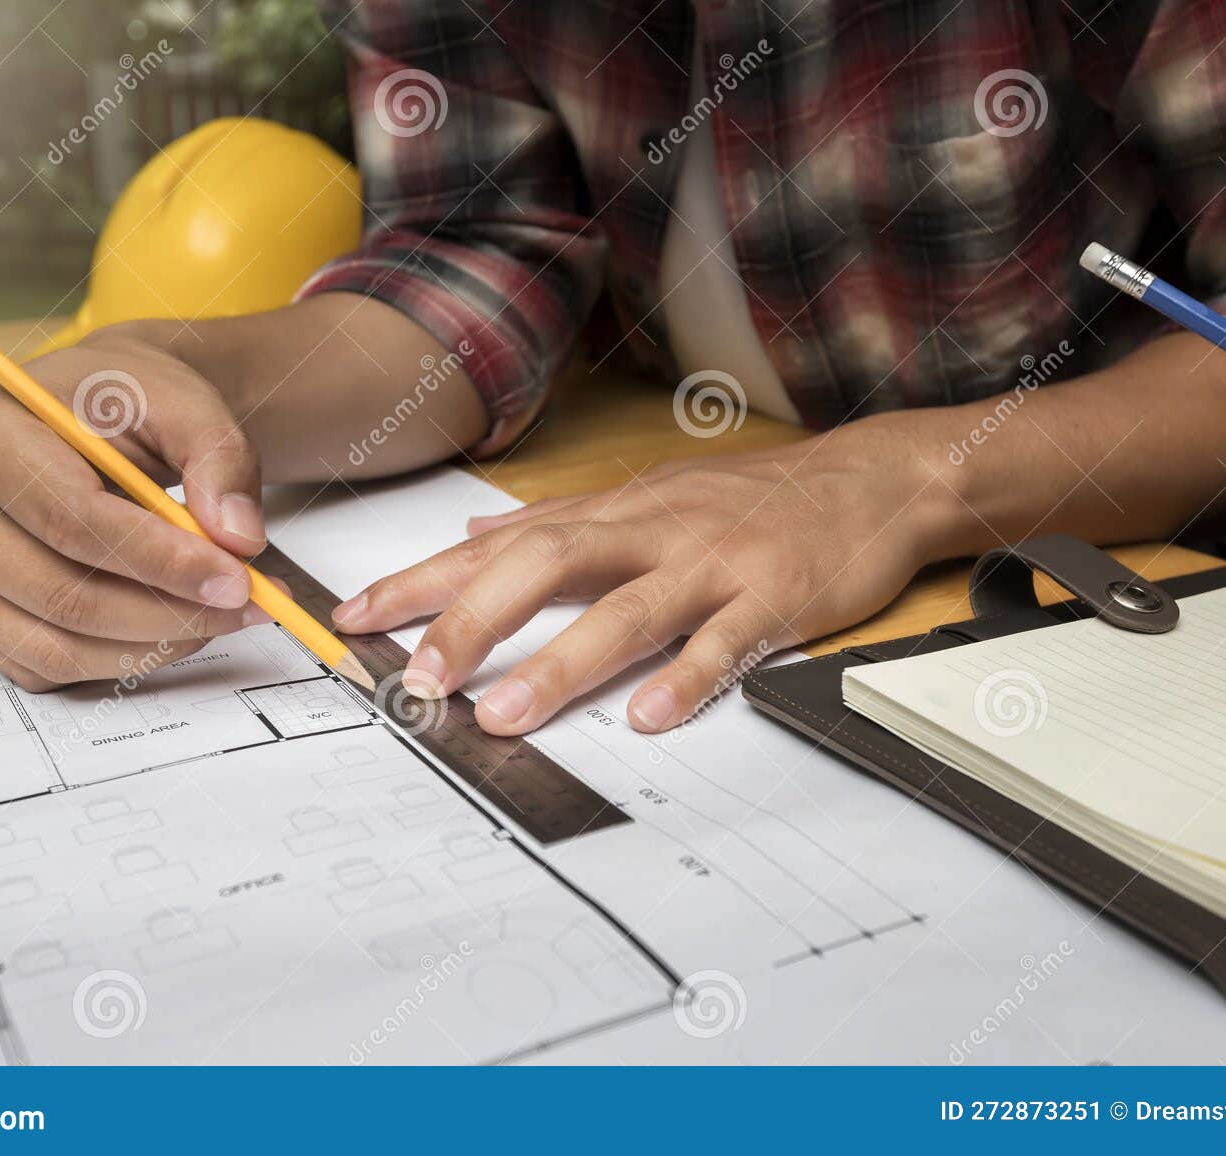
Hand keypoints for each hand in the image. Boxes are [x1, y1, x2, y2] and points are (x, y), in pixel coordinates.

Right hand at [0, 325, 271, 691]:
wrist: (90, 417)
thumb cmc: (125, 404)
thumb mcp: (185, 401)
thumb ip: (220, 459)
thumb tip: (239, 539)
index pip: (71, 520)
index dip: (161, 560)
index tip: (236, 579)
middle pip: (62, 594)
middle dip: (168, 612)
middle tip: (247, 604)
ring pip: (56, 646)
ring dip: (153, 645)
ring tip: (219, 613)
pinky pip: (49, 666)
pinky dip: (122, 660)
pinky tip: (171, 624)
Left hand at [332, 425, 950, 734]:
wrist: (869, 480)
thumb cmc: (748, 498)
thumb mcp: (643, 495)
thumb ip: (557, 518)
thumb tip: (471, 532)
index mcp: (613, 514)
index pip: (500, 545)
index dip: (425, 580)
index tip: (356, 619)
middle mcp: (650, 532)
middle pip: (547, 566)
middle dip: (475, 620)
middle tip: (420, 681)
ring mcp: (712, 564)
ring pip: (628, 610)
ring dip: (563, 663)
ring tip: (505, 716)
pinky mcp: (773, 599)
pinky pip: (725, 642)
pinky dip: (688, 679)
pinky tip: (648, 717)